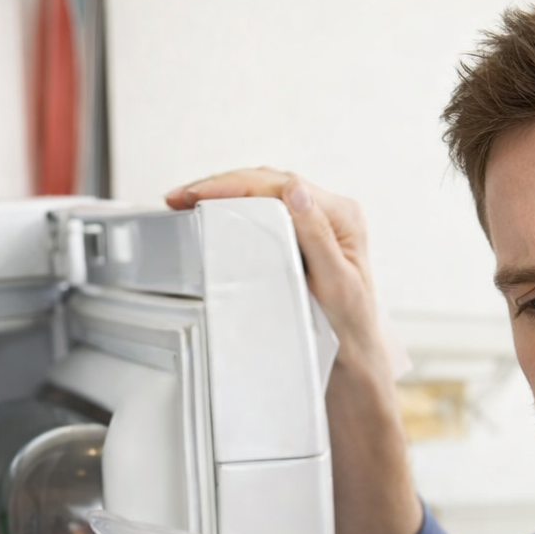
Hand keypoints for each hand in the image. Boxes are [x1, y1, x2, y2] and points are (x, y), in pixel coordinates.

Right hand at [164, 168, 386, 366]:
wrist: (354, 350)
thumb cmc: (350, 323)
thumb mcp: (336, 282)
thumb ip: (317, 234)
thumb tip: (294, 190)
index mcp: (342, 216)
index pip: (280, 185)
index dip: (235, 186)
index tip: (199, 194)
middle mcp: (331, 211)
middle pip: (268, 183)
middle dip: (220, 185)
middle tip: (179, 196)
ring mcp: (317, 220)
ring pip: (263, 191)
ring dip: (224, 192)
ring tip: (187, 199)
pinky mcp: (303, 232)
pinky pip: (264, 208)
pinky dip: (235, 206)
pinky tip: (212, 209)